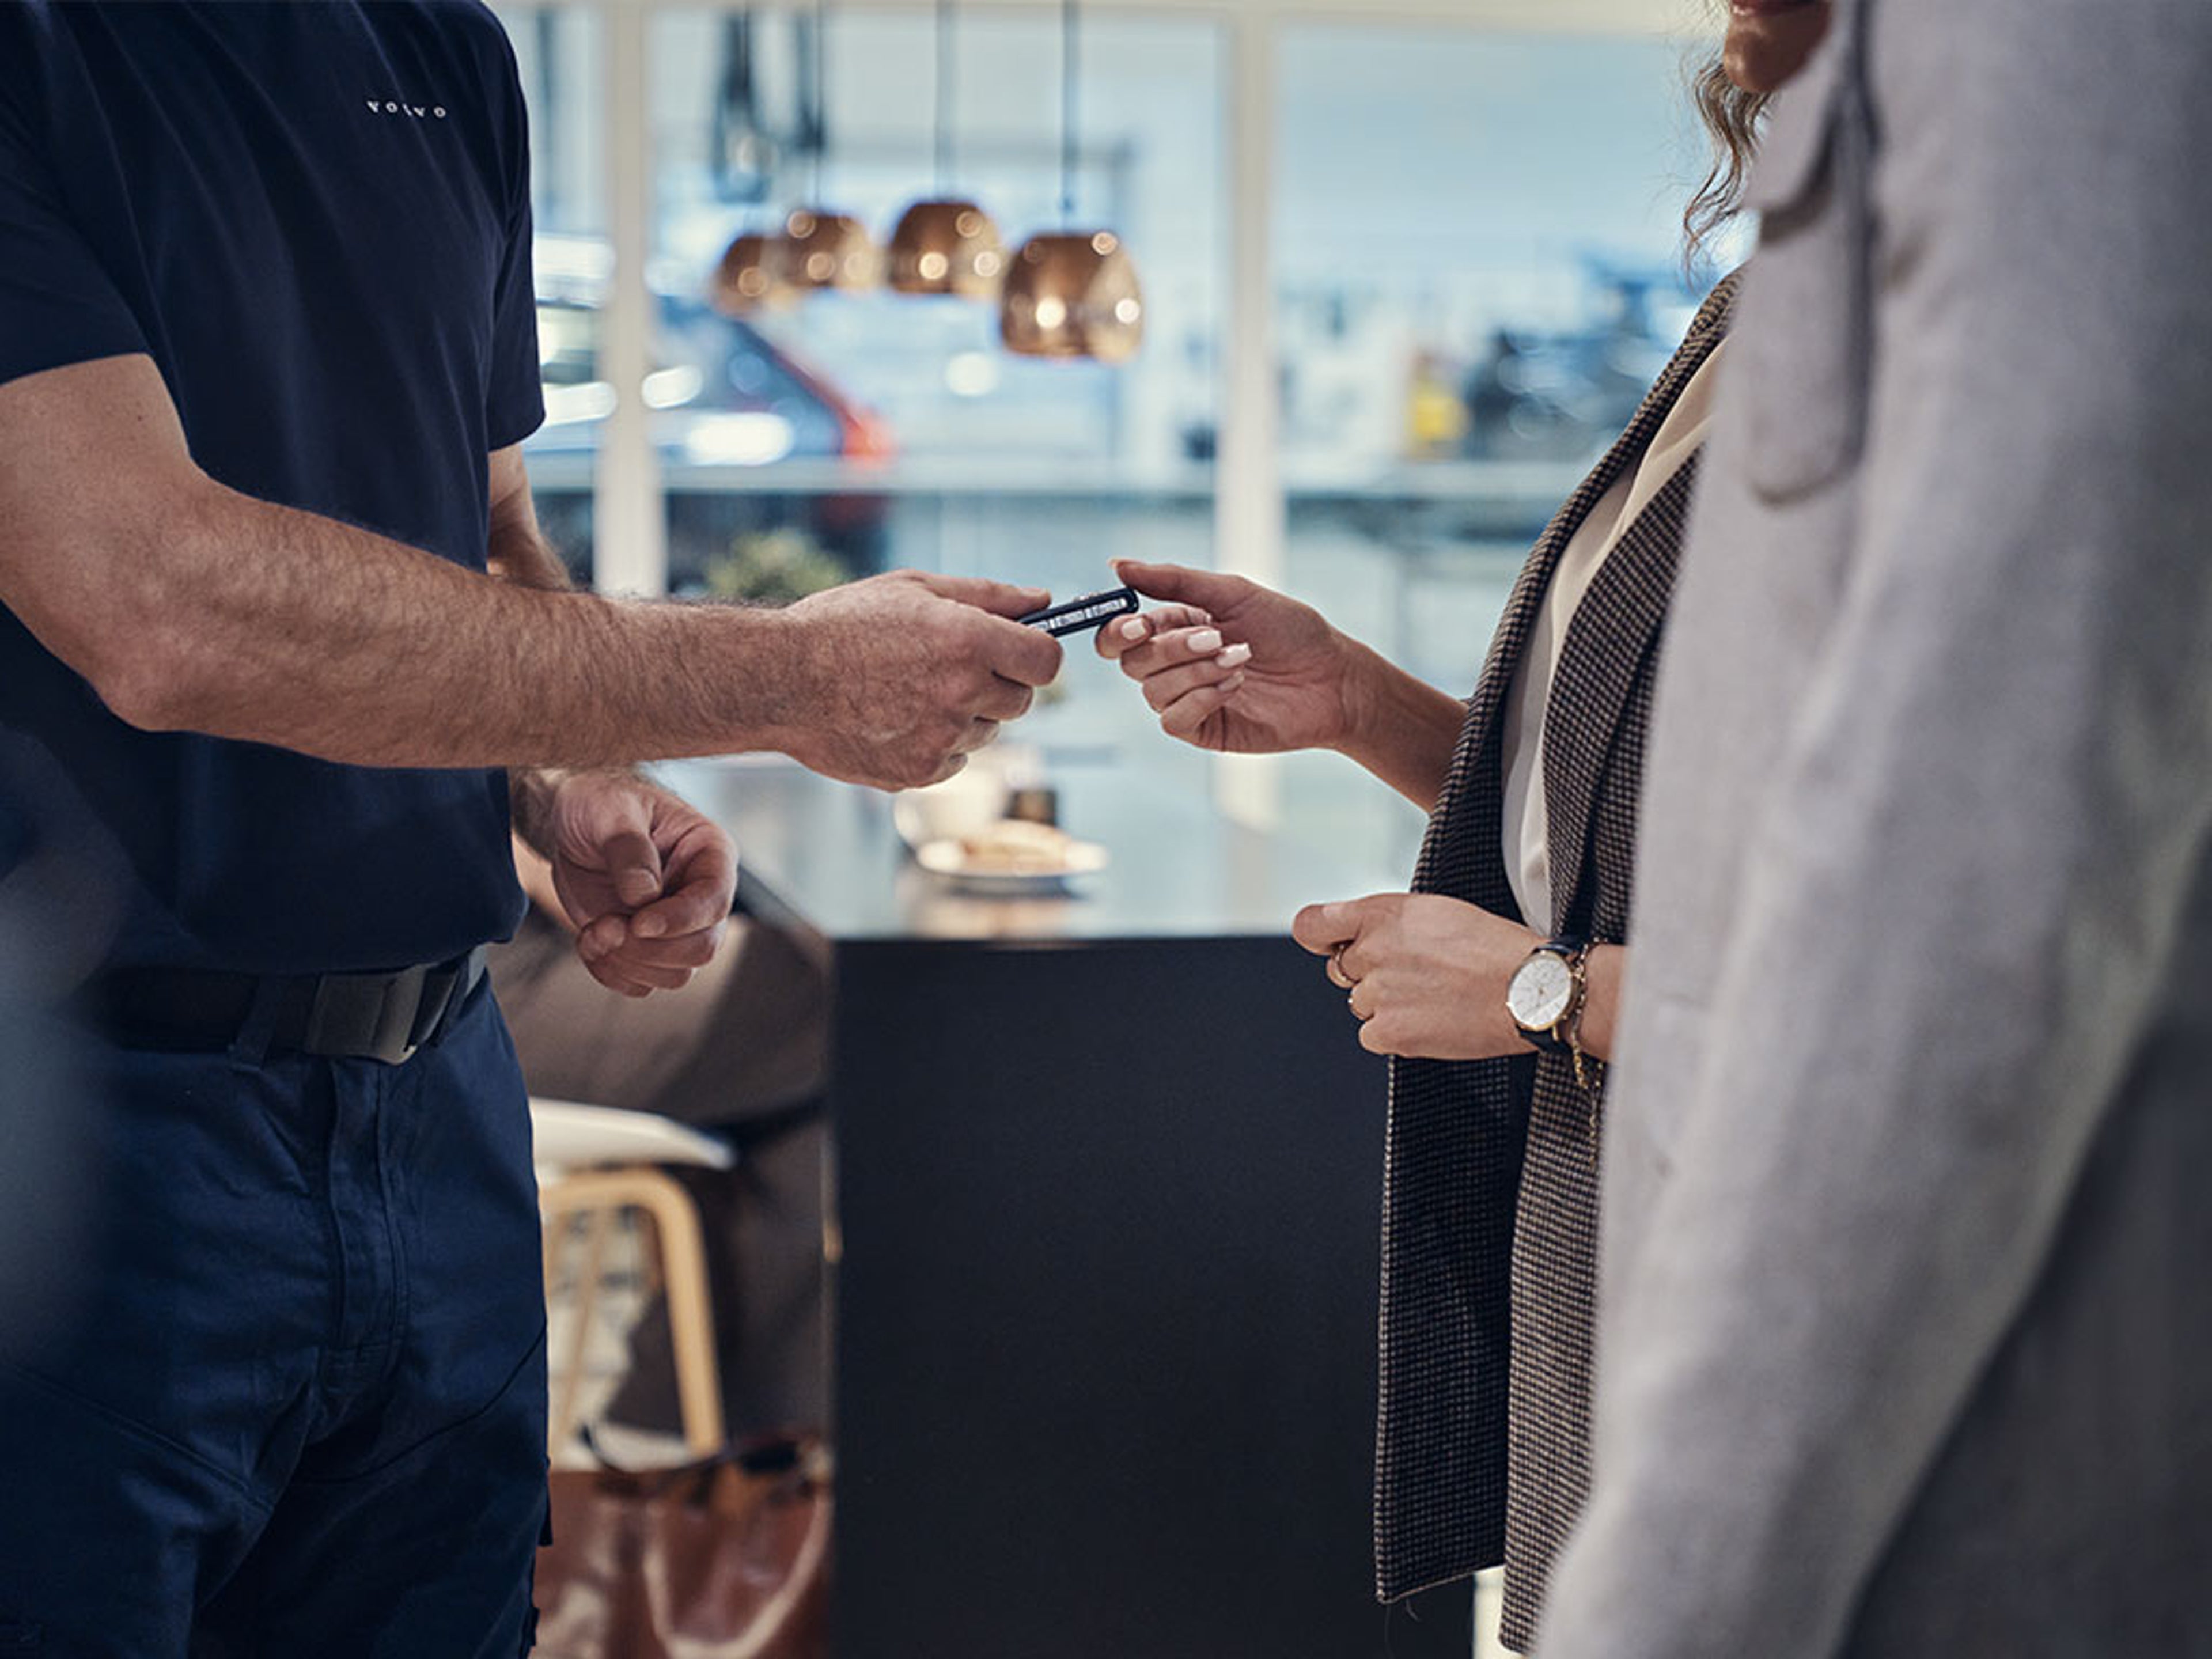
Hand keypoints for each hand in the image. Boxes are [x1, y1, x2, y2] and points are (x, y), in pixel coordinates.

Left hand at [542, 771, 737, 997]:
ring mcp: (676, 926)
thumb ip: (629, 849)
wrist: (569, 823)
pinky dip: (612, 973)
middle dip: (650, 949)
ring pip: (676, 974)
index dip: (681, 920)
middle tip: (607, 926)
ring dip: (628, 963)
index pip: (714, 901)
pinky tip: (591, 941)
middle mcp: (700, 895)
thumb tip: (643, 895)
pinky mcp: (647, 947)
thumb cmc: (600, 803)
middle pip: (703, 948)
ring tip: (594, 930)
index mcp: (710, 854)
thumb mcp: (611, 810)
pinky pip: (643, 984)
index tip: (638, 922)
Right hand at [775, 570, 1064, 789]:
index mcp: (968, 640)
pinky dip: (937, 744)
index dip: (1037, 655)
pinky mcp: (920, 773)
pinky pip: (955, 760)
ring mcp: (941, 738)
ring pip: (986, 733)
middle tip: (952, 667)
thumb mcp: (914, 588)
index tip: (1020, 652)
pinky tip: (896, 718)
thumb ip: (988, 595)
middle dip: (999, 684)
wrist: (778, 680)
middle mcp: (962, 693)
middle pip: (1021, 701)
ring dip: (965, 715)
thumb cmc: (842, 625)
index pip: (1047, 662)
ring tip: (910, 690)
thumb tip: (1042, 600)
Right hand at [1096, 559, 1359, 753]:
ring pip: (1152, 691)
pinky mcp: (1202, 729)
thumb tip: (1117, 565)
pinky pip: (1172, 719)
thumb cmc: (1290, 630)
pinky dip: (1201, 698)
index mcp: (1174, 627)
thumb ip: (1173, 580)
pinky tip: (1234, 687)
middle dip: (1171, 649)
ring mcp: (1186, 698)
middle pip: (1131, 662)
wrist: (1332, 677)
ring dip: (1197, 671)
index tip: (1140, 624)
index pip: (1120, 634)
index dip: (1118, 631)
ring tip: (1241, 660)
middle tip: (1216, 638)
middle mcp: (1174, 664)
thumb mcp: (1232, 593)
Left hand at [1292, 893, 1542, 1058]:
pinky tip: (1430, 1021)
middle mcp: (1372, 951)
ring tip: (1434, 997)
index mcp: (1382, 913)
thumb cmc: (1494, 947)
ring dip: (1387, 1005)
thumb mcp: (1436, 911)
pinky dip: (1395, 1034)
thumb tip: (1360, 935)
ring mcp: (1378, 993)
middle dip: (1368, 974)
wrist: (1530, 988)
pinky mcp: (1389, 1032)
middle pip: (1340, 970)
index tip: (1328, 943)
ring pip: (1360, 1004)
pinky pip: (1372, 1036)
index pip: (1312, 925)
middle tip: (1415, 975)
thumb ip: (1389, 922)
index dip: (1319, 937)